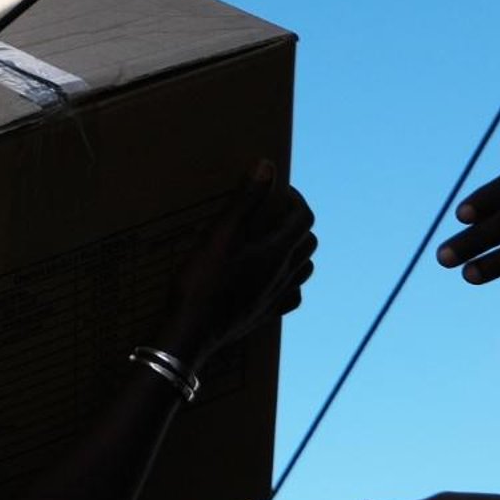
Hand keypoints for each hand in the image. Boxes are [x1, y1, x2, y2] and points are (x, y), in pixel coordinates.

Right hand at [162, 164, 317, 364]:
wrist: (191, 333)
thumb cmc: (202, 282)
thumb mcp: (220, 234)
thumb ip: (246, 199)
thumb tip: (268, 166)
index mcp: (276, 251)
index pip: (303, 216)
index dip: (295, 198)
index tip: (277, 189)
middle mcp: (284, 274)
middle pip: (309, 241)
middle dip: (297, 221)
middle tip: (274, 212)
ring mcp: (278, 297)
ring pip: (304, 268)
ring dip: (297, 250)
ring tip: (275, 241)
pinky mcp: (267, 315)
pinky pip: (292, 295)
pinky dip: (290, 281)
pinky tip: (274, 279)